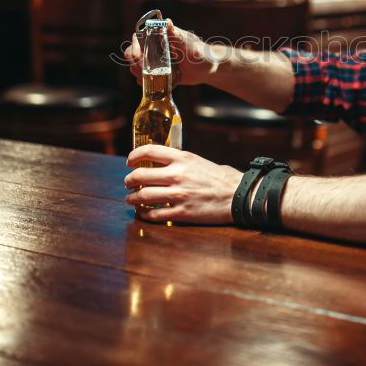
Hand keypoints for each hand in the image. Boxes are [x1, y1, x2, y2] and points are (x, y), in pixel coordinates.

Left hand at [124, 145, 242, 223]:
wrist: (237, 195)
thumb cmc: (221, 178)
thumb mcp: (199, 161)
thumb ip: (180, 162)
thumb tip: (163, 164)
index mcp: (182, 158)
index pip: (149, 151)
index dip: (134, 156)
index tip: (130, 162)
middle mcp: (177, 175)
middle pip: (139, 176)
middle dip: (129, 180)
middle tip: (128, 183)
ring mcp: (178, 194)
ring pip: (143, 196)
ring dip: (132, 198)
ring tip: (131, 199)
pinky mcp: (181, 212)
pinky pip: (154, 214)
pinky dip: (144, 213)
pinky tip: (143, 212)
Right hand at [126, 19, 218, 86]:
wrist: (210, 69)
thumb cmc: (203, 54)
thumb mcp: (190, 45)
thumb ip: (179, 36)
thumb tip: (167, 21)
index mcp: (162, 36)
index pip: (139, 37)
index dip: (134, 46)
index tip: (137, 55)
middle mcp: (156, 47)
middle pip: (133, 52)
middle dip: (134, 62)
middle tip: (143, 72)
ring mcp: (157, 60)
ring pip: (137, 65)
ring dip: (137, 72)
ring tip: (147, 79)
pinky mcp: (160, 72)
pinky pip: (145, 76)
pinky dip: (143, 81)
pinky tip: (150, 85)